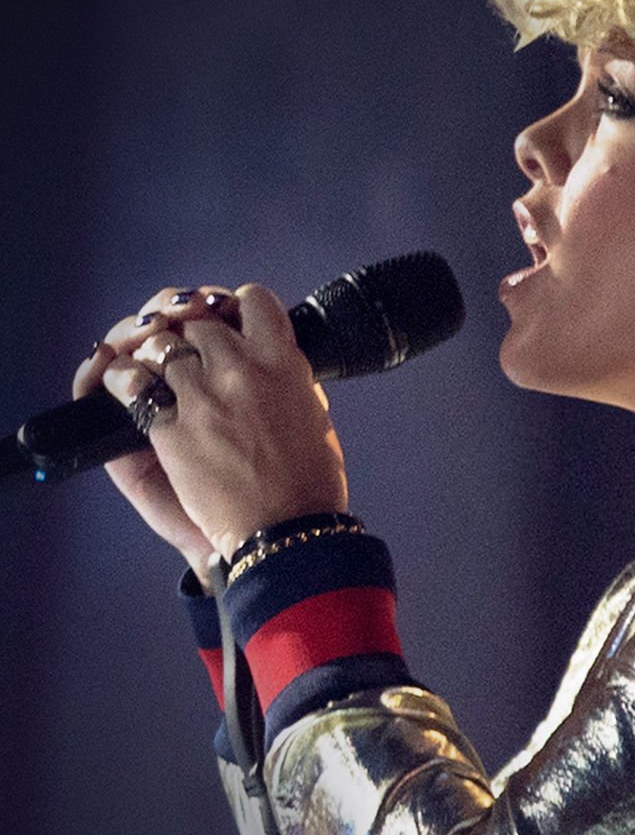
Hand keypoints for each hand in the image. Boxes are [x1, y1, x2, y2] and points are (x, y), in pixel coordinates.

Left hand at [74, 283, 347, 579]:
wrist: (285, 535)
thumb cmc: (308, 484)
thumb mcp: (316, 416)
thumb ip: (292, 380)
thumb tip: (273, 360)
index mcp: (284, 362)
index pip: (252, 300)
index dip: (235, 304)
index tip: (228, 318)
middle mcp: (240, 369)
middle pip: (198, 320)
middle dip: (190, 330)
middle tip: (187, 347)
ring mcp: (201, 397)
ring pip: (161, 344)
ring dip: (153, 351)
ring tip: (152, 364)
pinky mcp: (169, 430)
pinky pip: (130, 385)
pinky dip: (118, 378)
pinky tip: (118, 380)